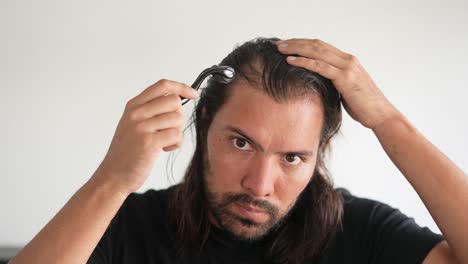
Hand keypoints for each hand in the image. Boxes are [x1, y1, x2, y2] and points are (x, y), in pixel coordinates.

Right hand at [94, 79, 198, 195]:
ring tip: (164, 142)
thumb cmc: (127, 152)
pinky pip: (176, 135)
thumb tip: (178, 100)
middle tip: (168, 129)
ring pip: (177, 118)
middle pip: (173, 101)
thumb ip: (150, 110)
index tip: (193, 94)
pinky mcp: (149, 143)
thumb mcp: (133, 124)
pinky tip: (165, 149)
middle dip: (178, 115)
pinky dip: (176, 144)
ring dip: (177, 132)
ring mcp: (142, 128)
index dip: (181, 87)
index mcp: (133, 106)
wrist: (112, 176)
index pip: (162, 85)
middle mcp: (136, 113)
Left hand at [276, 38, 399, 128]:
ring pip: (317, 52)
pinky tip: (290, 61)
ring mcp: (347, 67)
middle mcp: (347, 60)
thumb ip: (334, 83)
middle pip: (317, 45)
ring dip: (296, 49)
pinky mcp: (345, 78)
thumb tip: (318, 86)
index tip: (289, 45)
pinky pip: (320, 66)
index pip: (321, 47)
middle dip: (297, 43)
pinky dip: (303, 62)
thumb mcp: (346, 91)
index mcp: (347, 61)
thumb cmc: (364, 106)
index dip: (304, 44)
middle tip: (280, 44)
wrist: (381, 115)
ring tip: (280, 49)